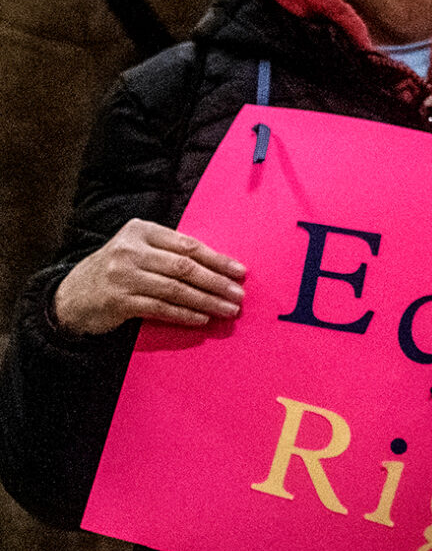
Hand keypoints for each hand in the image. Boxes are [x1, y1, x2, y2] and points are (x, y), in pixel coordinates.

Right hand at [52, 219, 244, 335]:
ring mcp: (122, 276)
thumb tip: (220, 267)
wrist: (72, 296)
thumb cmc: (117, 271)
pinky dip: (185, 314)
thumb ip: (170, 252)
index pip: (187, 245)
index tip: (240, 272)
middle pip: (184, 267)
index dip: (217, 259)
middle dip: (216, 282)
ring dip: (206, 301)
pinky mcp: (118, 301)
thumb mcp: (138, 250)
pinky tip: (202, 319)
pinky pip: (160, 308)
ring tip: (228, 310)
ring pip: (175, 289)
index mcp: (141, 231)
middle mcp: (130, 250)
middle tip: (238, 294)